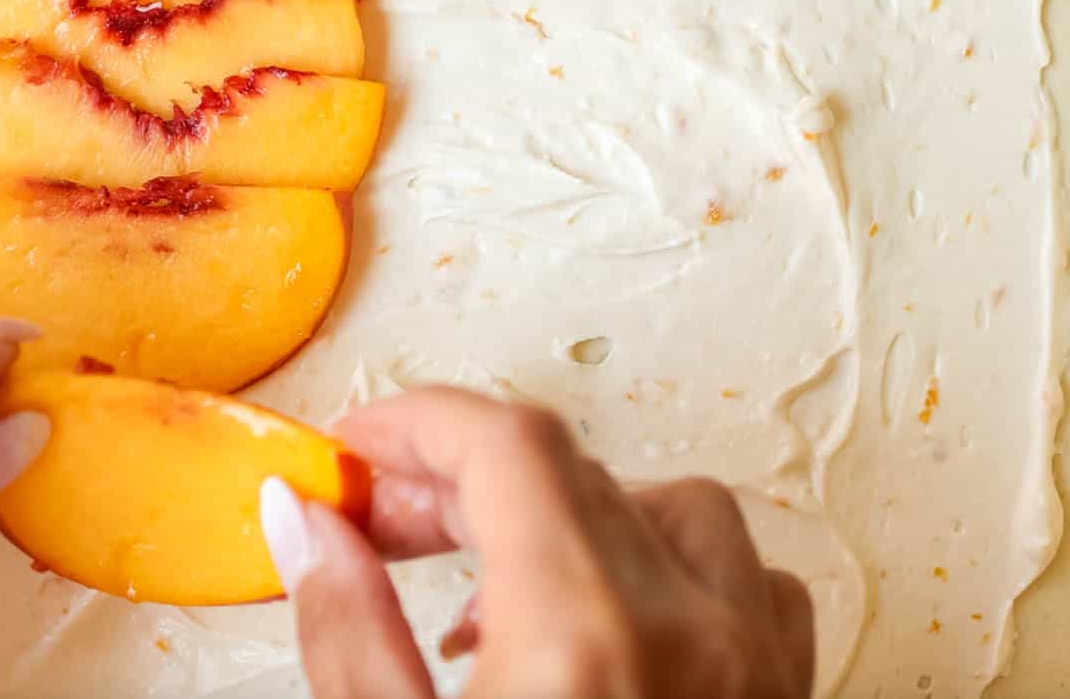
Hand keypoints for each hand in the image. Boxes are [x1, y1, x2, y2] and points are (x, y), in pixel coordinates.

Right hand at [260, 387, 814, 698]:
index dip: (416, 423)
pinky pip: (743, 579)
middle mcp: (691, 635)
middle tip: (387, 520)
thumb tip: (305, 526)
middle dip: (462, 477)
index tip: (360, 448)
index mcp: (584, 640)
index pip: (505, 445)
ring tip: (498, 572)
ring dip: (572, 511)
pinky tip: (615, 611)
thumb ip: (349, 637)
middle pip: (571, 470)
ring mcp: (756, 665)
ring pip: (672, 507)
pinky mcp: (788, 697)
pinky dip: (668, 565)